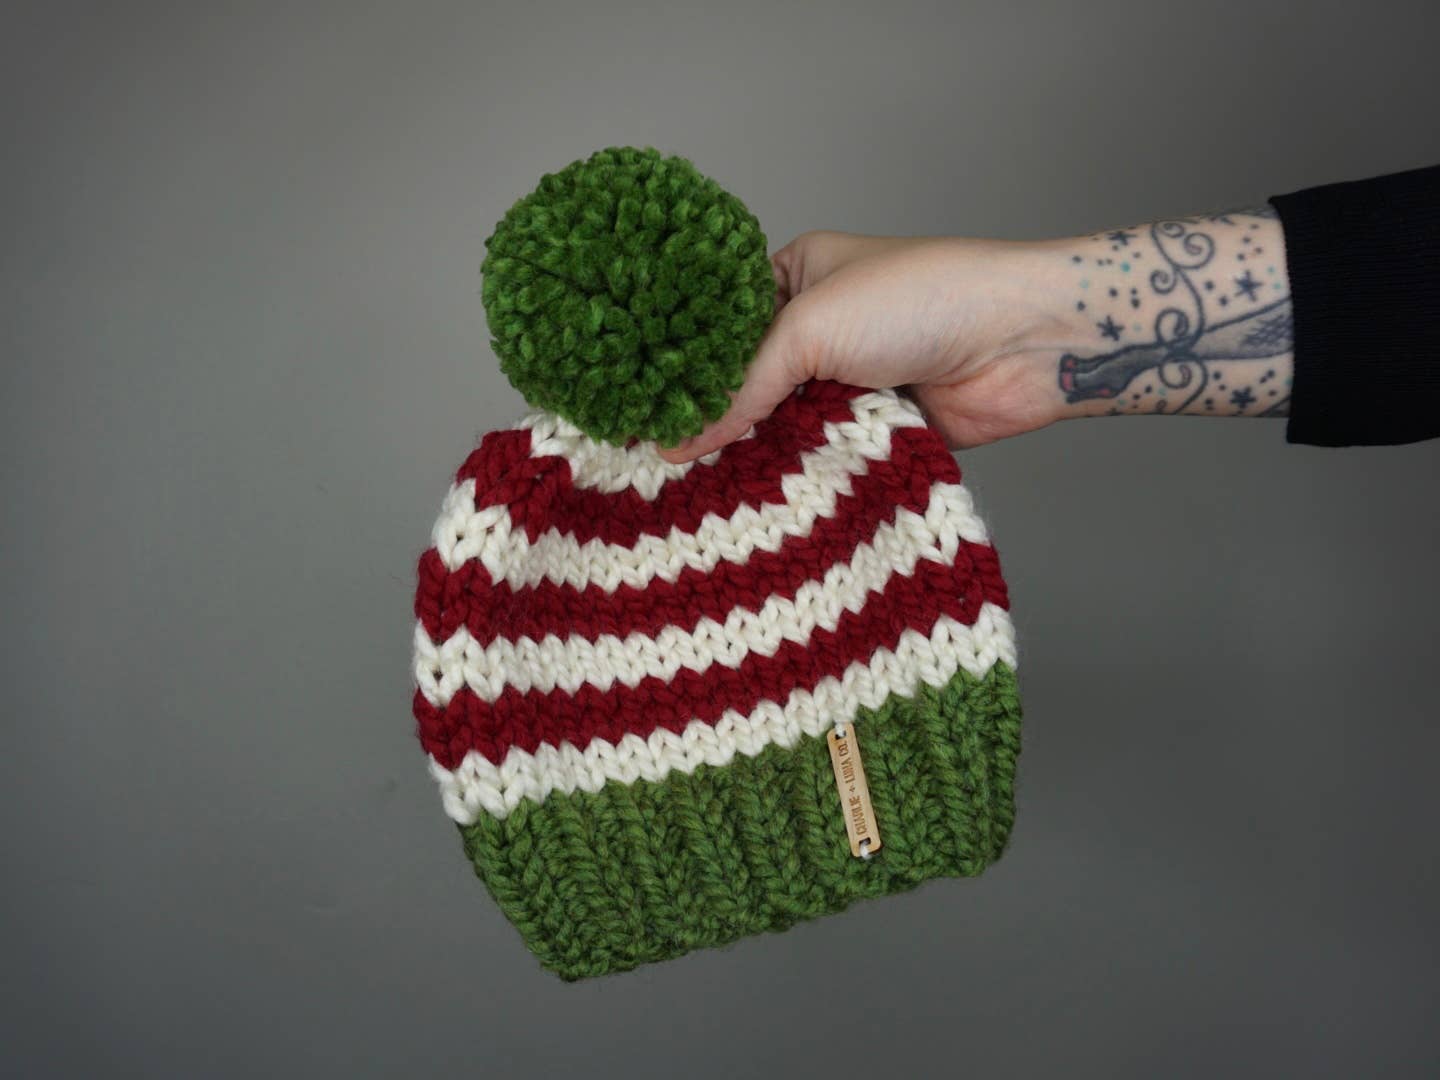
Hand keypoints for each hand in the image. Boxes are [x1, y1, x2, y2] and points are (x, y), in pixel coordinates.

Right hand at [657, 230, 1079, 462]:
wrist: (1025, 343)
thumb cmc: (923, 300)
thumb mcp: (810, 328)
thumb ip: (740, 389)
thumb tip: (673, 444)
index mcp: (793, 276)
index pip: (716, 324)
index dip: (676, 365)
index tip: (630, 408)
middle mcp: (815, 329)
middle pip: (743, 383)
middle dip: (708, 419)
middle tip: (646, 462)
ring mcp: (846, 383)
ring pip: (779, 427)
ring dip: (751, 455)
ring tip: (684, 494)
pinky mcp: (875, 430)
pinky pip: (820, 459)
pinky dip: (795, 477)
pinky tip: (750, 503)